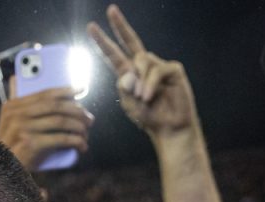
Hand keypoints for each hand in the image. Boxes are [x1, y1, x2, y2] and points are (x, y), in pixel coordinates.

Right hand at [0, 78, 92, 172]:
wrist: (3, 170)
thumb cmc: (10, 146)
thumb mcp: (8, 122)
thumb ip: (15, 103)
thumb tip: (16, 78)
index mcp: (12, 106)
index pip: (44, 94)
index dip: (65, 90)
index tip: (82, 89)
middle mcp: (16, 115)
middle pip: (55, 106)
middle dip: (77, 111)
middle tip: (89, 119)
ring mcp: (23, 129)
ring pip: (60, 121)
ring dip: (78, 127)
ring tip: (86, 132)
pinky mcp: (31, 143)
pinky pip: (60, 138)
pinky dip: (75, 141)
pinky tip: (81, 145)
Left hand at [88, 4, 198, 140]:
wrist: (168, 128)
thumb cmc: (148, 117)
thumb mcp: (128, 103)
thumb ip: (124, 87)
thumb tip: (128, 70)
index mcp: (128, 74)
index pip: (114, 53)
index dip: (103, 41)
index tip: (92, 27)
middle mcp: (142, 66)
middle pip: (130, 41)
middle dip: (120, 25)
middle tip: (111, 10)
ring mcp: (158, 65)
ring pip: (142, 61)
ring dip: (140, 82)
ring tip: (144, 99)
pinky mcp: (173, 69)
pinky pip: (156, 70)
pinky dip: (150, 84)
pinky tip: (150, 96)